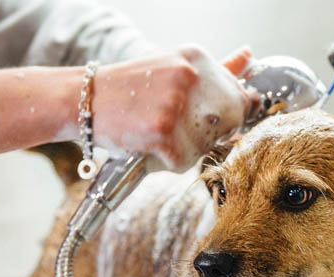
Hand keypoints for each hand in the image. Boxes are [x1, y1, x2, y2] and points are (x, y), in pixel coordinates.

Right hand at [89, 45, 256, 171]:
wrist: (82, 100)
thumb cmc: (129, 90)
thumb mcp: (173, 69)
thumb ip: (215, 69)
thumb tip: (250, 56)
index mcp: (195, 58)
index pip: (238, 95)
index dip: (227, 114)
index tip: (209, 117)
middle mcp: (189, 77)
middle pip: (229, 122)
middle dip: (208, 133)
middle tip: (175, 127)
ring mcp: (176, 105)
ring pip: (206, 145)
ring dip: (185, 149)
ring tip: (155, 132)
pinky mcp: (164, 133)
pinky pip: (183, 162)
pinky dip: (166, 162)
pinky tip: (146, 144)